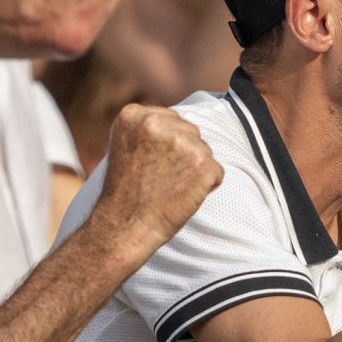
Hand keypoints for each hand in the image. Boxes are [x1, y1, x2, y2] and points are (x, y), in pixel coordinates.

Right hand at [88, 103, 222, 255]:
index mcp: (134, 115)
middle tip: (161, 179)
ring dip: (194, 169)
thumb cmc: (124, 192)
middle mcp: (158, 123)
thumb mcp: (125, 145)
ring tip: (170, 188)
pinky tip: (183, 196)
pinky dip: (206, 186)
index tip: (151, 164)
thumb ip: (147, 129)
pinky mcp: (203, 164)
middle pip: (189, 131)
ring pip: (204, 150)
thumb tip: (178, 123)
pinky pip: (217, 172)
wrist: (124, 227)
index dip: (165, 145)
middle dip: (182, 154)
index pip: (170, 119)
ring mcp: (183, 142)